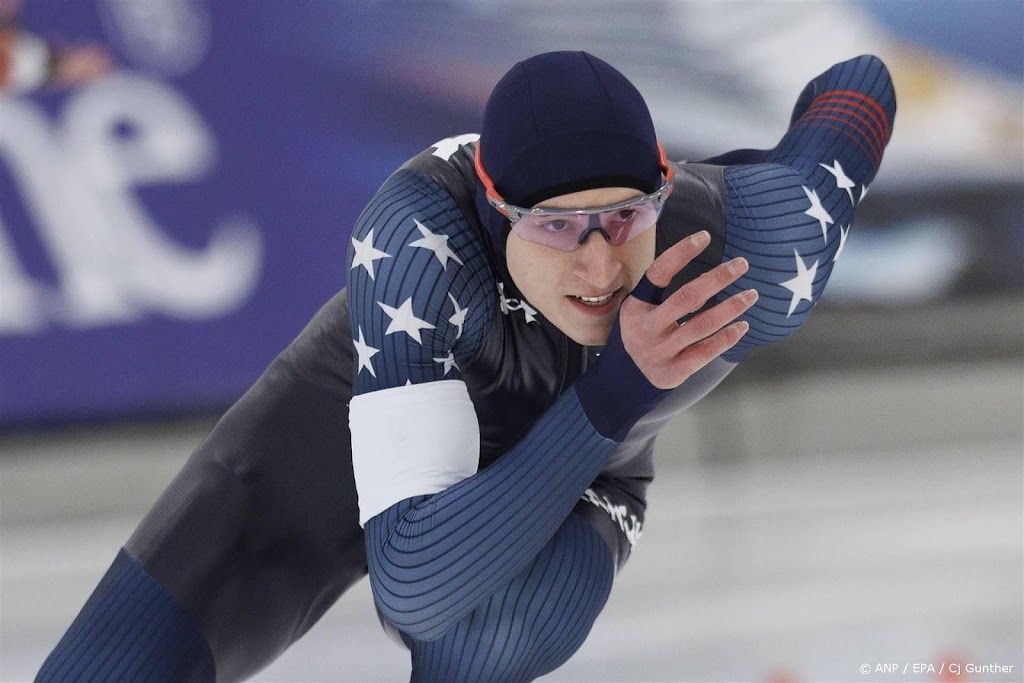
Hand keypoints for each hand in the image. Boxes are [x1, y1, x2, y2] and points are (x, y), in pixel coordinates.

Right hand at [619, 230, 755, 388]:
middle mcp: (646, 328)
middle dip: (717, 279)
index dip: (681, 253)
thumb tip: (706, 271)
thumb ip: (659, 293)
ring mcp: (660, 351)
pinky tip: (743, 326)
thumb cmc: (640, 336)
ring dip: (731, 308)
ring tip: (751, 295)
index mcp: (636, 307)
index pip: (658, 273)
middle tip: (741, 265)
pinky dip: (726, 338)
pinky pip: (706, 352)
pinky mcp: (674, 371)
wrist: (623, 381)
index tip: (704, 237)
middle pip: (687, 298)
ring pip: (702, 325)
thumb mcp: (636, 312)